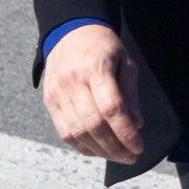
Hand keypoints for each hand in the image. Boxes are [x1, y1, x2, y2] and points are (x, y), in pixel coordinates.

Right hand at [41, 21, 146, 160]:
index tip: (139, 146)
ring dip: (99, 151)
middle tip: (131, 157)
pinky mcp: (49, 102)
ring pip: (77, 133)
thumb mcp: (124, 62)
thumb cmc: (102, 47)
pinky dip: (82, 146)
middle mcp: (73, 83)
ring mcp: (58, 94)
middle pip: (93, 125)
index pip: (111, 109)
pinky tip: (98, 150)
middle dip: (114, 147)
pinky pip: (64, 133)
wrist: (68, 32)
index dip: (125, 132)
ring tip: (117, 156)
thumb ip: (130, 93)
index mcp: (96, 69)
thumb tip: (136, 124)